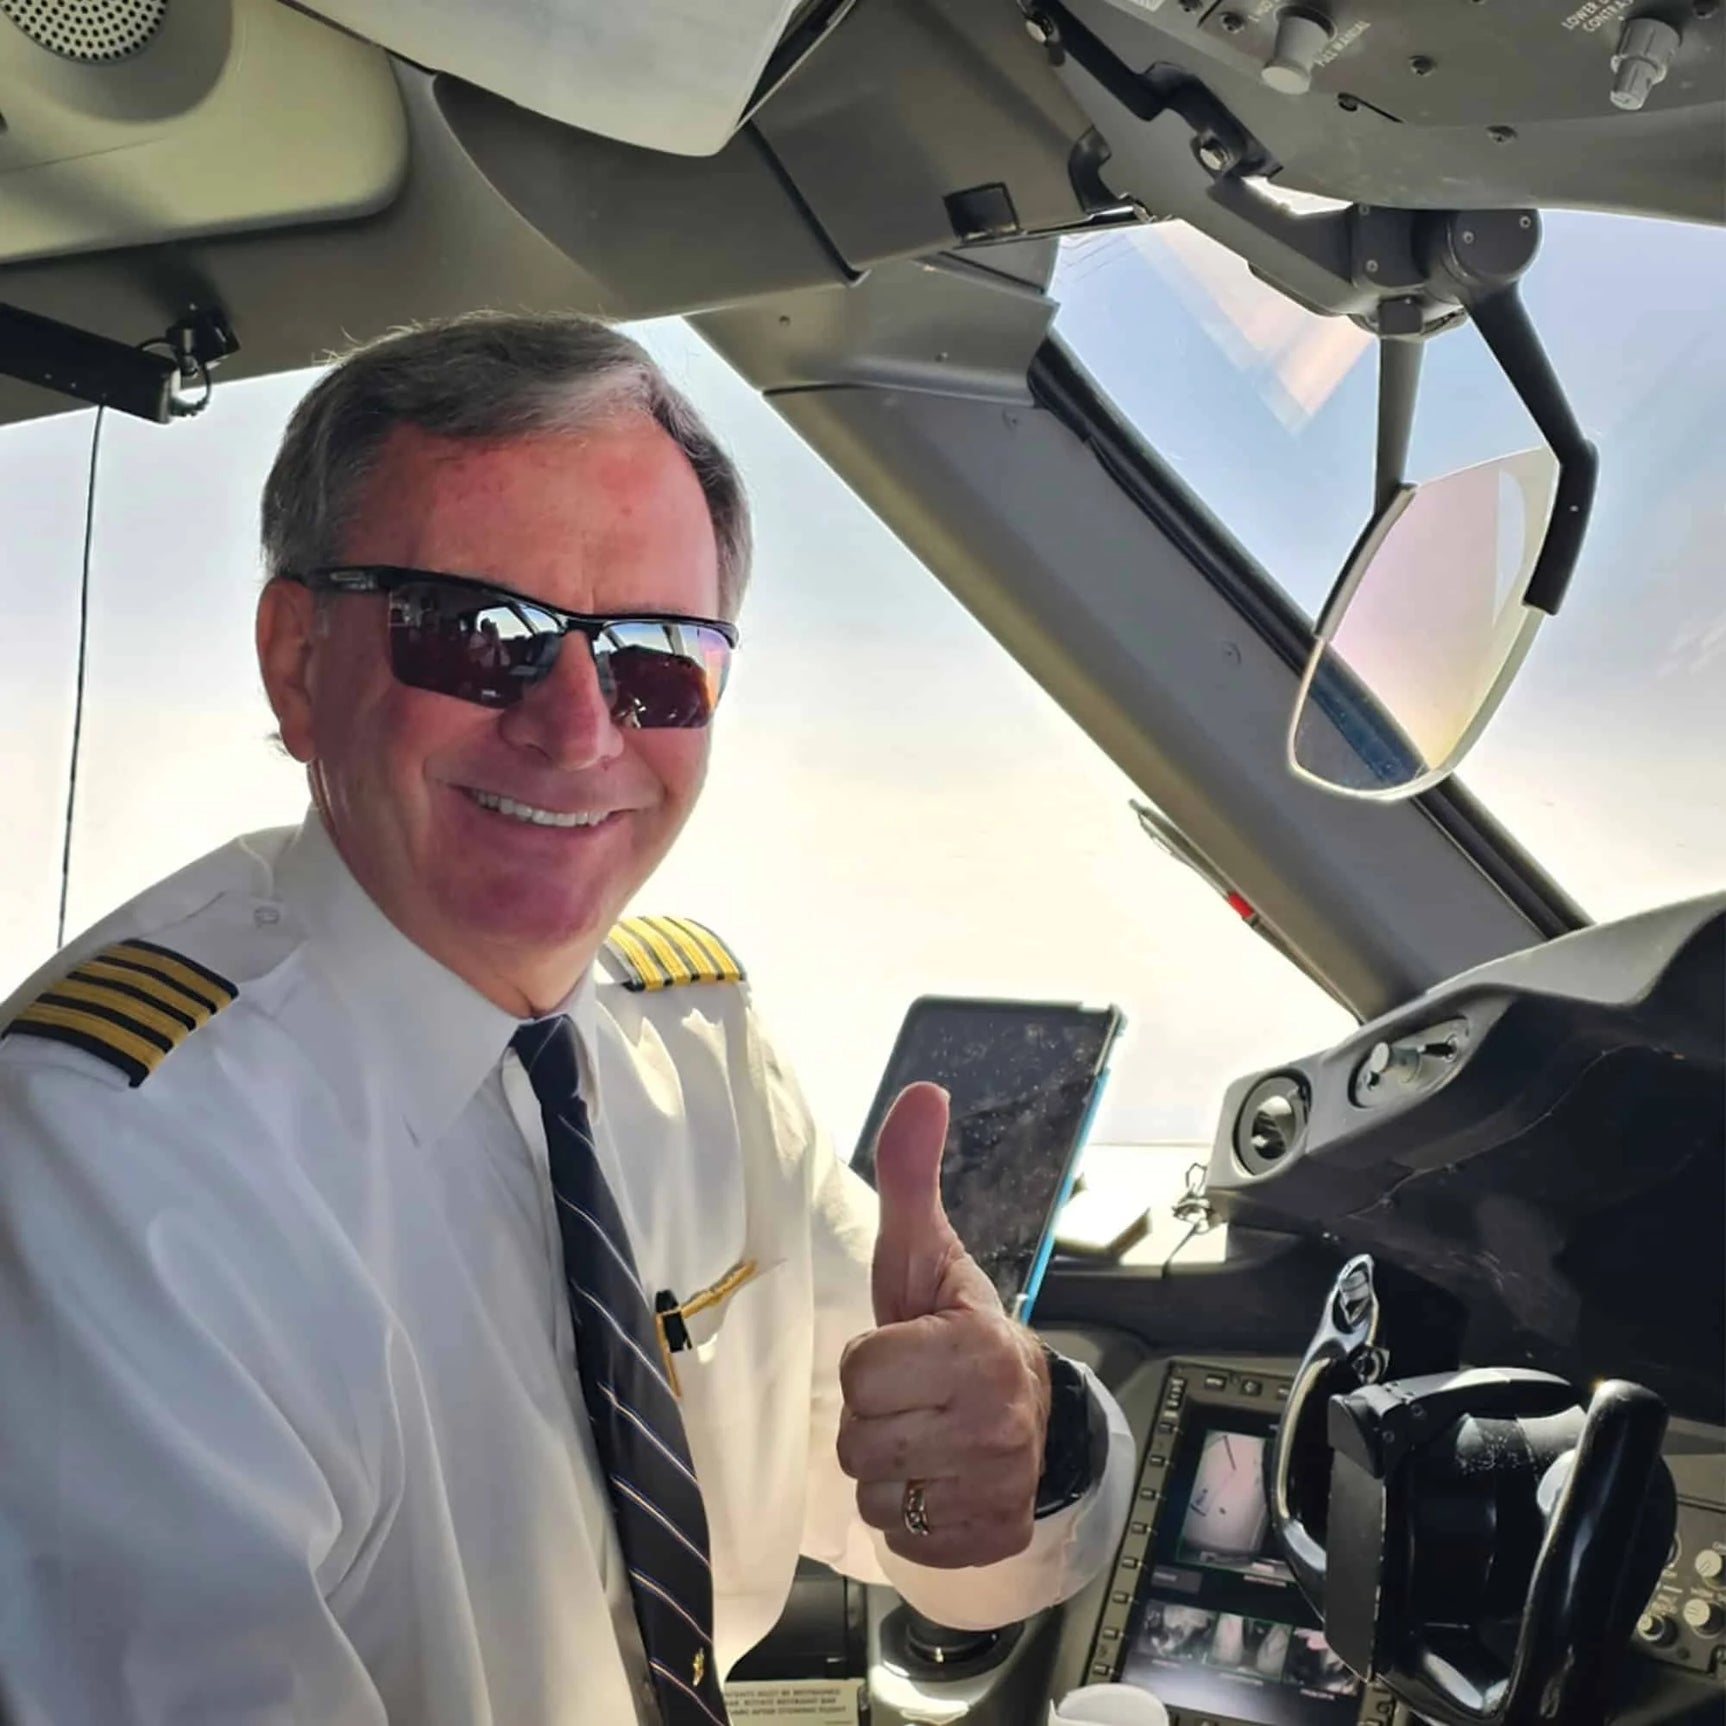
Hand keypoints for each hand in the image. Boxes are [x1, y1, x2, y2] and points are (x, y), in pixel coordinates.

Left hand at [837, 1082, 1051, 1566]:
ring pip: (874, 1495)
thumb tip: (923, 1092)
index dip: (870, 1360)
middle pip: (861, 1440)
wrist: (1028, 1408)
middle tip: (911, 1397)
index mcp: (979, 1348)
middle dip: (875, 1418)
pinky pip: (902, 1540)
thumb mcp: (927, 1253)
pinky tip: (937, 1480)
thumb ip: (910, 1176)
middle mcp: (996, 1424)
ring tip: (923, 1437)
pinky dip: (910, 1517)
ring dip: (887, 1469)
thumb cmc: (957, 1327)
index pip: (861, 1372)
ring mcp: (997, 1488)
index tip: (904, 1350)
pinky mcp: (990, 1538)